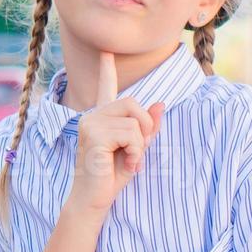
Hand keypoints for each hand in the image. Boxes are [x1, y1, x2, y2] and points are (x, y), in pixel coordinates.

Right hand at [66, 51, 163, 214]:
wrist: (94, 199)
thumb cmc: (112, 176)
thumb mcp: (137, 149)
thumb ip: (148, 128)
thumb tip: (161, 104)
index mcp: (101, 118)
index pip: (105, 88)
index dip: (106, 70)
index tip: (106, 52)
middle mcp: (92, 116)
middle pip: (133, 103)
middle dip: (145, 127)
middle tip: (137, 151)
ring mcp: (90, 123)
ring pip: (134, 120)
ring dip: (141, 144)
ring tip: (131, 160)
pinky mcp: (93, 134)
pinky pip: (131, 133)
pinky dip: (136, 150)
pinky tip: (127, 163)